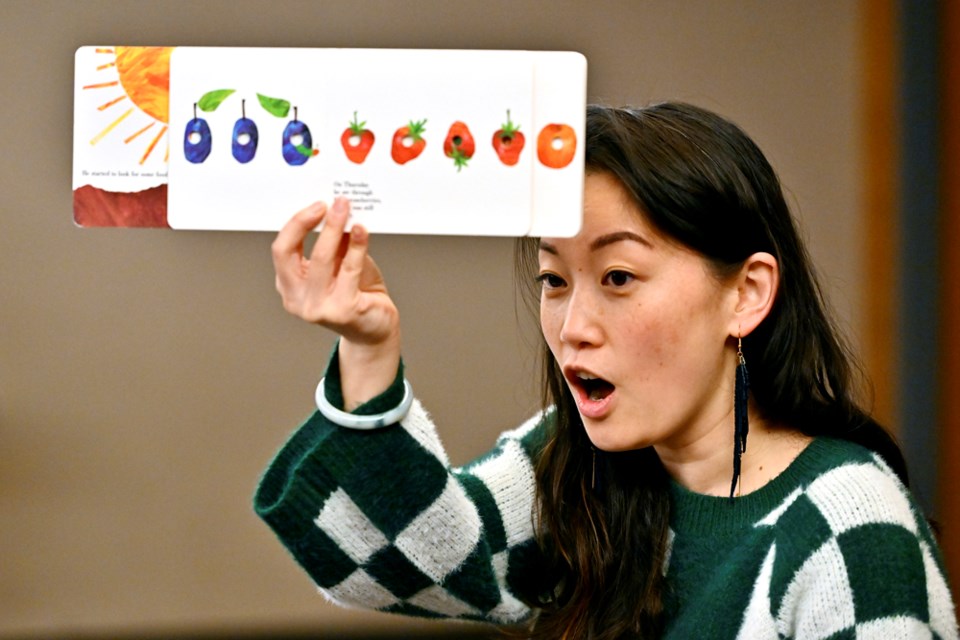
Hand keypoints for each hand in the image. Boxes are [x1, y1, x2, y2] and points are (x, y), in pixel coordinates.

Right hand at [272, 198, 400, 406]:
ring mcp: (318, 308)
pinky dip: (357, 246)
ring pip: (321, 258)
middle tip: (333, 204)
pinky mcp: (343, 310)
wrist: (375, 329)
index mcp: (289, 287)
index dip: (296, 224)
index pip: (281, 250)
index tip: (316, 206)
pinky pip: (349, 269)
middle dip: (311, 222)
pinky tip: (362, 231)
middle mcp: (297, 300)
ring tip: (347, 211)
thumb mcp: (338, 265)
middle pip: (292, 252)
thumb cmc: (356, 294)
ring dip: (335, 229)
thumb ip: (334, 244)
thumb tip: (336, 210)